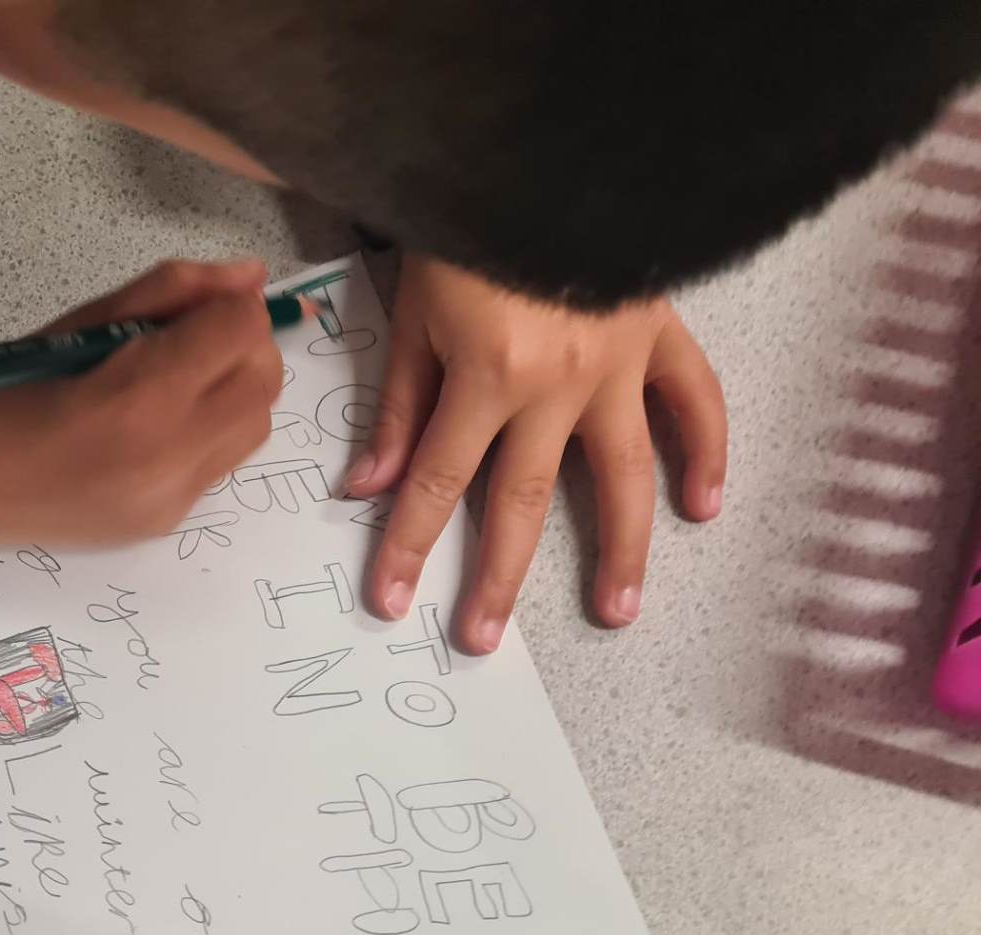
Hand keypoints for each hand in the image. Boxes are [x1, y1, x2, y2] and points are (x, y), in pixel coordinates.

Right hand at [0, 259, 283, 548]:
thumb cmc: (3, 391)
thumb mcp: (80, 325)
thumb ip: (170, 293)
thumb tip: (248, 276)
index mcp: (141, 394)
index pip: (241, 329)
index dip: (230, 305)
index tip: (198, 306)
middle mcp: (170, 453)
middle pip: (265, 382)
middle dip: (245, 346)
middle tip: (197, 339)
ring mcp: (172, 497)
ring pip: (254, 427)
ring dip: (236, 392)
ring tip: (181, 383)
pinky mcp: (164, 524)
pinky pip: (219, 465)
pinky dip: (208, 434)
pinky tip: (158, 427)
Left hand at [348, 255, 726, 651]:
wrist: (549, 152)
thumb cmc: (467, 224)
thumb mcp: (414, 311)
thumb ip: (398, 404)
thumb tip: (370, 488)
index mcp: (486, 375)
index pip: (435, 483)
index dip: (409, 548)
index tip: (390, 603)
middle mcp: (556, 384)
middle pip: (520, 502)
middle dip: (497, 578)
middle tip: (483, 639)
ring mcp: (617, 364)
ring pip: (623, 474)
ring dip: (621, 549)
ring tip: (617, 611)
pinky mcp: (659, 335)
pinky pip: (694, 401)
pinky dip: (706, 452)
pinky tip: (704, 507)